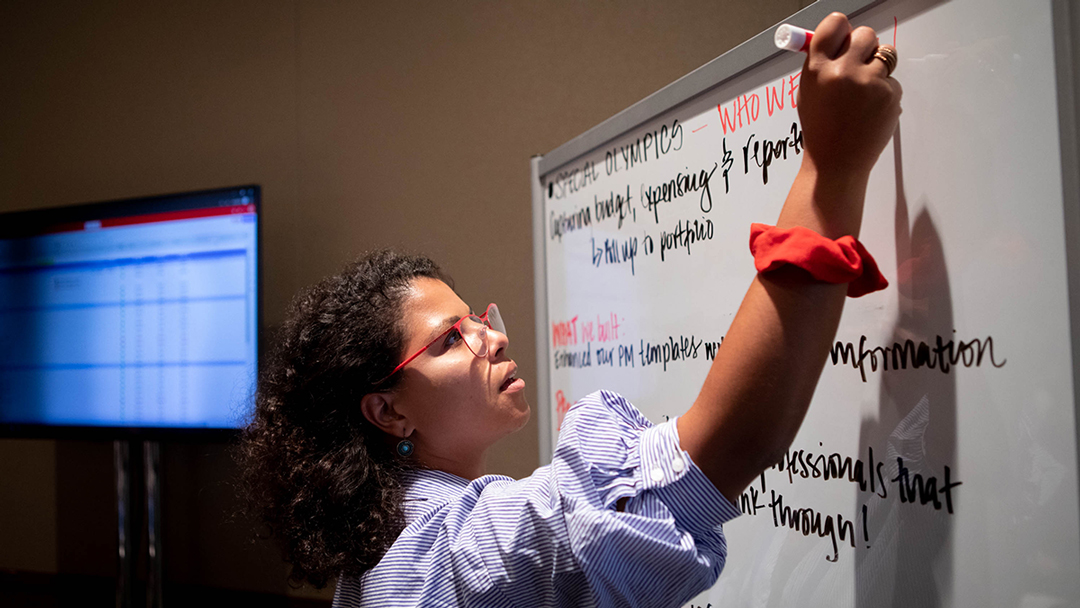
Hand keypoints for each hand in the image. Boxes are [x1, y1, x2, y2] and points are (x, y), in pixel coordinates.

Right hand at [797, 13, 902, 178]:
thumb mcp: (809, 93)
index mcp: (817, 69)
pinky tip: (871, 111)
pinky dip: (885, 92)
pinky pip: (892, 80)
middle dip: (864, 46)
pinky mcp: (889, 95)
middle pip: (865, 34)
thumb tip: (838, 39)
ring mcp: (868, 83)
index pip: (834, 25)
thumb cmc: (822, 130)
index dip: (841, 28)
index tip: (844, 34)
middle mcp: (842, 72)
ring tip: (864, 93)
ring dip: (877, 68)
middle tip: (859, 63)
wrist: (836, 163)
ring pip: (885, 55)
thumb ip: (821, 64)